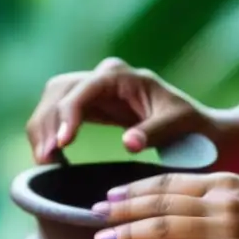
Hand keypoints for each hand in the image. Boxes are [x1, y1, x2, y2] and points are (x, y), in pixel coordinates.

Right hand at [26, 57, 218, 162]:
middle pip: (58, 92)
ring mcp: (92, 90)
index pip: (83, 90)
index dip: (68, 115)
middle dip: (47, 124)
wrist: (196, 128)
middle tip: (45, 159)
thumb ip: (153, 132)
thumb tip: (128, 143)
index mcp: (121, 76)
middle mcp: (102, 77)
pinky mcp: (89, 106)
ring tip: (43, 163)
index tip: (63, 144)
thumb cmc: (191, 126)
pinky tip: (51, 159)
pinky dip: (49, 134)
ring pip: (51, 101)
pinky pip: (58, 115)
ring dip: (42, 130)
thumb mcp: (178, 127)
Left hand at [91, 172, 238, 238]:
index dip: (133, 189)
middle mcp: (220, 201)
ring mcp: (226, 231)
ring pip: (165, 229)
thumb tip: (176, 208)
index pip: (167, 182)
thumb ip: (214, 197)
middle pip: (159, 203)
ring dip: (129, 234)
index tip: (107, 196)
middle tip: (93, 217)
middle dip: (122, 210)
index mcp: (222, 182)